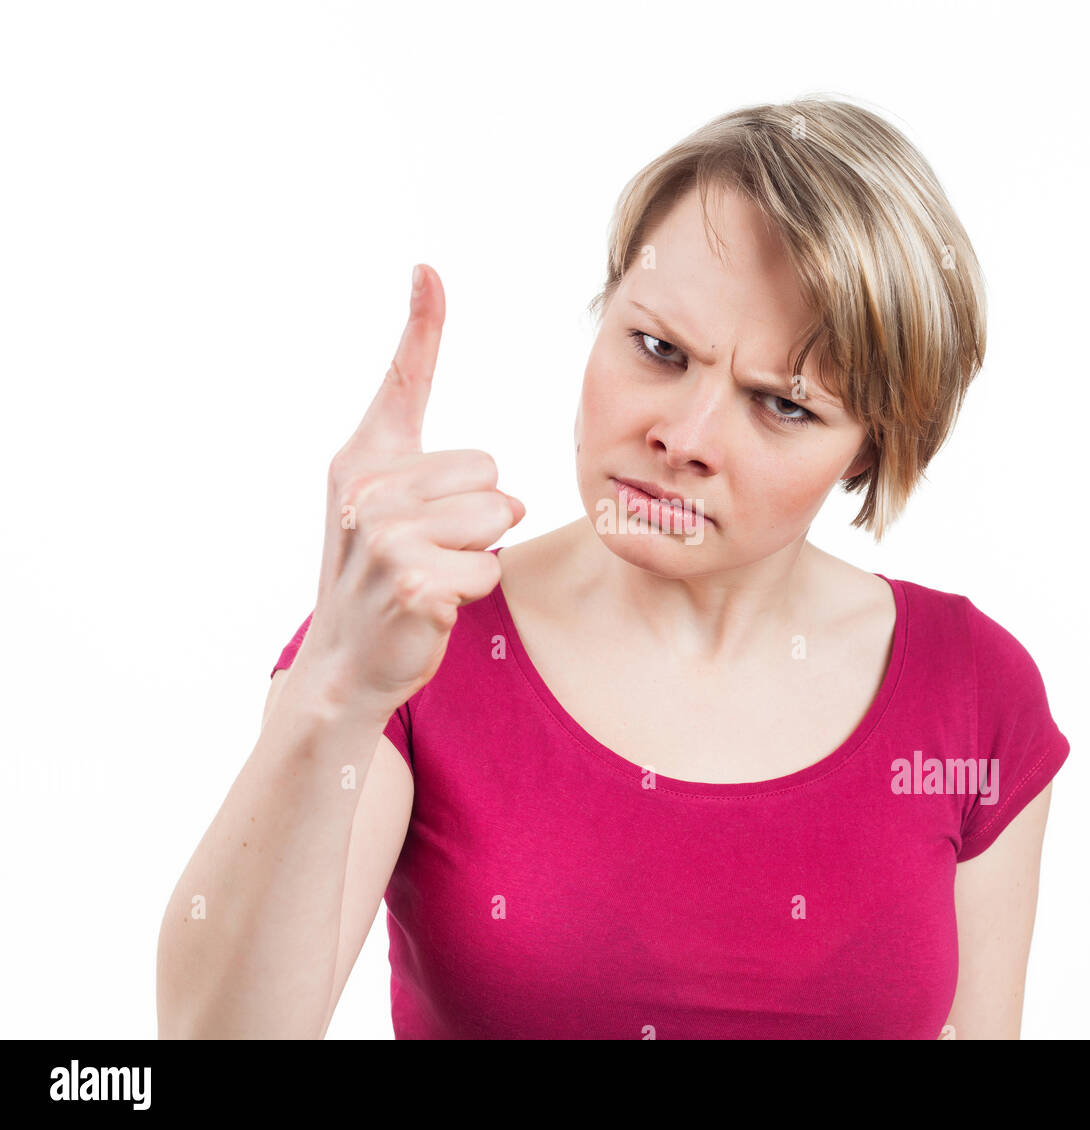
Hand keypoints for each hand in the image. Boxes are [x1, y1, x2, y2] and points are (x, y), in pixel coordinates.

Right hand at [297, 264, 523, 715]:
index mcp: (362, 462)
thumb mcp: (388, 514)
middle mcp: (365, 490)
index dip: (421, 323)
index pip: (404, 381)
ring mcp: (385, 536)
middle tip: (431, 550)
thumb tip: (504, 487)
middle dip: (478, 517)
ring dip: (478, 554)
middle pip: (489, 470)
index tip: (428, 268)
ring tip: (433, 574)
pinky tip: (433, 604)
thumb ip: (433, 478)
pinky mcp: (414, 580)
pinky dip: (474, 591)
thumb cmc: (380, 579)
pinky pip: (489, 567)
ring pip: (496, 518)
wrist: (346, 662)